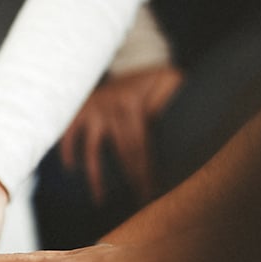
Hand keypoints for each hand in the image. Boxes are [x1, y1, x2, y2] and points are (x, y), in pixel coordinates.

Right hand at [60, 65, 181, 202]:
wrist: (129, 58)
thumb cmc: (153, 78)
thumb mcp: (169, 79)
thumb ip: (175, 98)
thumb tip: (192, 120)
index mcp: (134, 106)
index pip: (140, 147)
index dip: (145, 171)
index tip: (151, 193)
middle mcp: (111, 109)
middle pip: (122, 153)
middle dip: (131, 179)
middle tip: (138, 203)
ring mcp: (94, 110)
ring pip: (92, 149)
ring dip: (96, 176)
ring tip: (99, 200)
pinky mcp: (81, 109)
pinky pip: (70, 134)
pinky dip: (68, 150)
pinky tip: (71, 169)